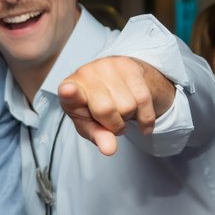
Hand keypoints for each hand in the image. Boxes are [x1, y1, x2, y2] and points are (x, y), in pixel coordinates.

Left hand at [58, 57, 172, 155]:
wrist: (113, 81)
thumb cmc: (94, 106)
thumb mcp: (90, 124)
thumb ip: (98, 137)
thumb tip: (110, 150)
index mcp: (69, 90)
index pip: (69, 92)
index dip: (70, 93)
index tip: (68, 91)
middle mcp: (87, 73)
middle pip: (106, 110)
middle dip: (113, 124)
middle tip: (110, 119)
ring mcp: (108, 66)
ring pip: (128, 106)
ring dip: (128, 116)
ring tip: (120, 110)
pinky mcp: (128, 65)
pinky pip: (144, 99)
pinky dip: (146, 117)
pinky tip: (140, 120)